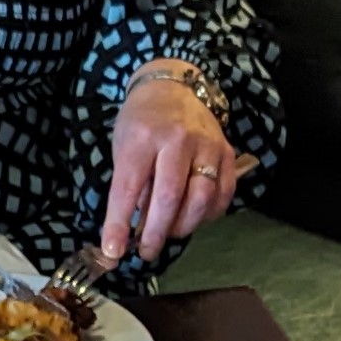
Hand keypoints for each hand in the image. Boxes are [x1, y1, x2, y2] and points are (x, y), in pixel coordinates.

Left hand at [102, 77, 237, 261]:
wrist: (174, 88)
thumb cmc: (141, 121)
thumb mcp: (124, 146)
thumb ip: (131, 186)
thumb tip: (130, 232)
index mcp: (143, 137)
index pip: (129, 187)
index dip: (119, 223)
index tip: (113, 251)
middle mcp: (178, 139)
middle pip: (170, 197)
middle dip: (156, 233)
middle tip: (146, 252)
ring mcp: (207, 145)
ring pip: (201, 199)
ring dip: (184, 226)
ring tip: (169, 232)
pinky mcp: (227, 153)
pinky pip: (223, 194)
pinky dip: (208, 215)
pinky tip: (193, 218)